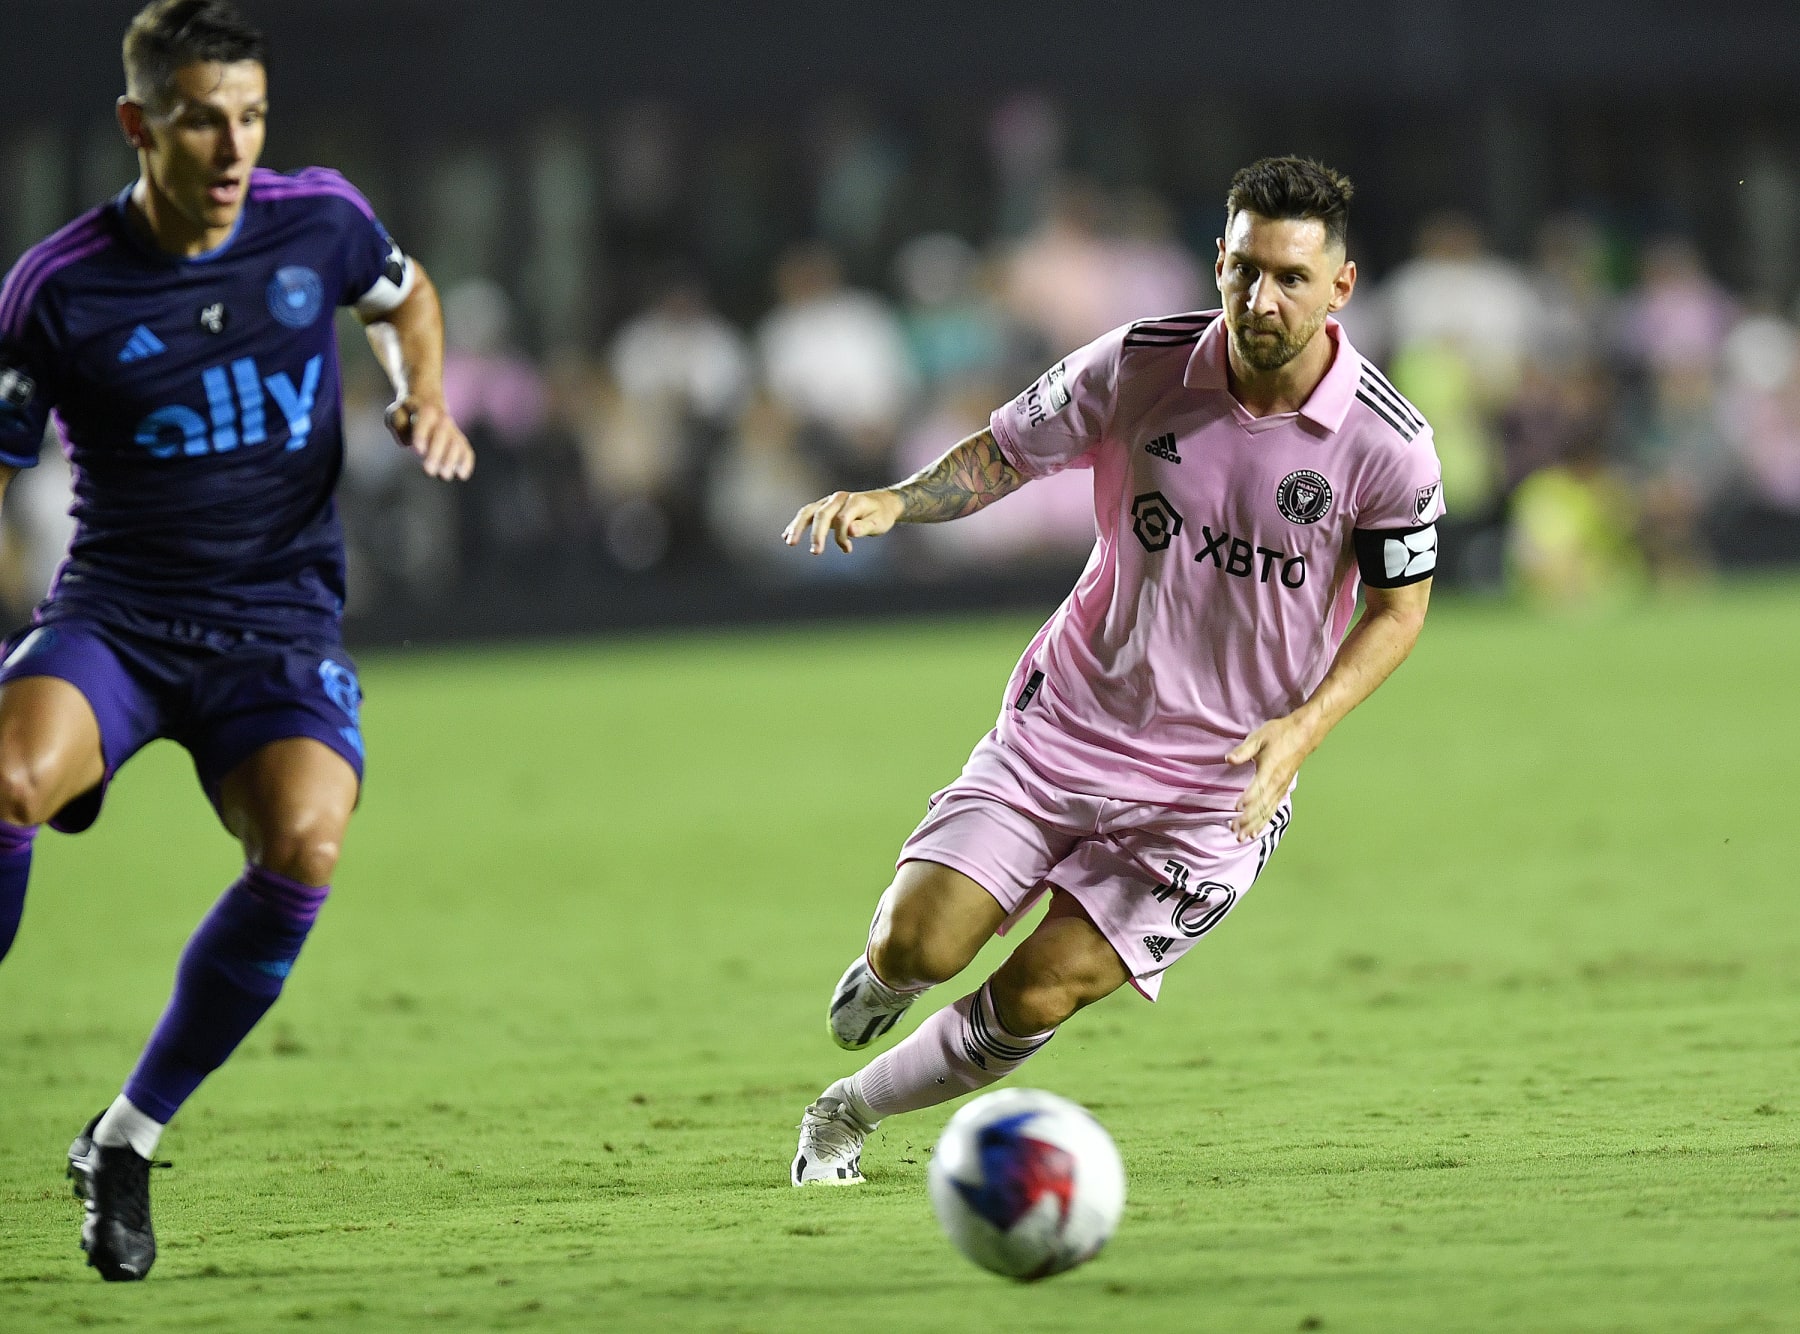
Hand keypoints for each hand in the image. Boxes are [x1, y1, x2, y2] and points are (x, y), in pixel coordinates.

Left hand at [386, 396, 474, 480]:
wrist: (428, 403)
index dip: (422, 435)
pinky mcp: (460, 442)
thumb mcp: (395, 412)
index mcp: (425, 409)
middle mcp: (442, 419)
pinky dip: (466, 462)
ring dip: (451, 460)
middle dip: (437, 453)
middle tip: (428, 471)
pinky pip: (466, 451)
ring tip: (443, 476)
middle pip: (442, 434)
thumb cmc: (407, 413)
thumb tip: (406, 443)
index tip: (418, 452)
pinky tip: (461, 475)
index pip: (424, 420)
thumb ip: (398, 423)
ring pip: (456, 443)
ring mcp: (453, 431)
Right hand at [781, 490, 903, 553]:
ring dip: (797, 527)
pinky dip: (797, 525)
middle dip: (815, 534)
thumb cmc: (881, 515)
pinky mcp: (823, 507)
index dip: (842, 536)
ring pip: (808, 512)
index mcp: (854, 501)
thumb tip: (851, 532)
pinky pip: (807, 515)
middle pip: (821, 514)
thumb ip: (865, 527)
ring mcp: (828, 501)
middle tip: (815, 552)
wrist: (882, 503)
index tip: (848, 550)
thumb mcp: (879, 522)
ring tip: (789, 542)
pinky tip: (786, 536)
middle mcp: (838, 498)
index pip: (842, 519)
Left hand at [1226, 713, 1316, 839]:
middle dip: (1248, 820)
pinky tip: (1256, 831)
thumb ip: (1244, 750)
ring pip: (1267, 811)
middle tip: (1234, 830)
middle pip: (1262, 805)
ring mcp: (1281, 788)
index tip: (1236, 808)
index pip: (1258, 788)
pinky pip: (1273, 809)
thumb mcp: (1259, 737)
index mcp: (1270, 769)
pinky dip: (1264, 821)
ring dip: (1255, 825)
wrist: (1303, 734)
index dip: (1248, 799)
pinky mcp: (1282, 790)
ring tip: (1242, 837)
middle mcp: (1277, 783)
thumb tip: (1229, 759)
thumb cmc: (1279, 734)